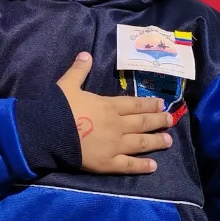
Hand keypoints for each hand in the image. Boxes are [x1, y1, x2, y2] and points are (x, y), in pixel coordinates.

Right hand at [57, 53, 172, 174]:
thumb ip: (79, 70)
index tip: (162, 104)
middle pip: (142, 122)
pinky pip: (129, 165)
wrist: (49, 133)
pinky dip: (142, 166)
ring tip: (169, 140)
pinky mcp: (108, 163)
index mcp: (109, 106)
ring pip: (141, 143)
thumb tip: (86, 54)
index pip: (135, 104)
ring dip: (156, 141)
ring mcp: (115, 145)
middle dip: (158, 120)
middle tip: (170, 119)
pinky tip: (153, 166)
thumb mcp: (67, 84)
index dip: (149, 104)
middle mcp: (117, 125)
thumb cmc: (59, 108)